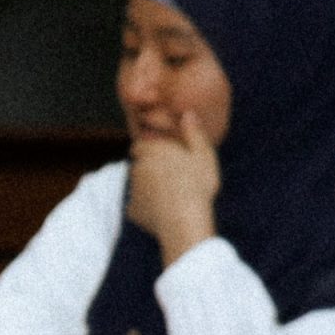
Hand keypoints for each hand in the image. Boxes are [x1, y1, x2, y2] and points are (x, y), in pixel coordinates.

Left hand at [126, 115, 220, 266]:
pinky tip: (164, 211)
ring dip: (147, 188)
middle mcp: (137, 168)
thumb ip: (194, 133)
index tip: (163, 156)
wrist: (184, 221)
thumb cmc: (197, 184)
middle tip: (171, 177)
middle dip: (149, 169)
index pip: (140, 145)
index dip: (149, 149)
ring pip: (137, 186)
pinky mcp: (132, 211)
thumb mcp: (203, 154)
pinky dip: (147, 208)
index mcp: (152, 151)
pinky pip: (138, 207)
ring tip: (170, 194)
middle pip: (138, 166)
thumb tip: (188, 113)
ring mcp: (132, 191)